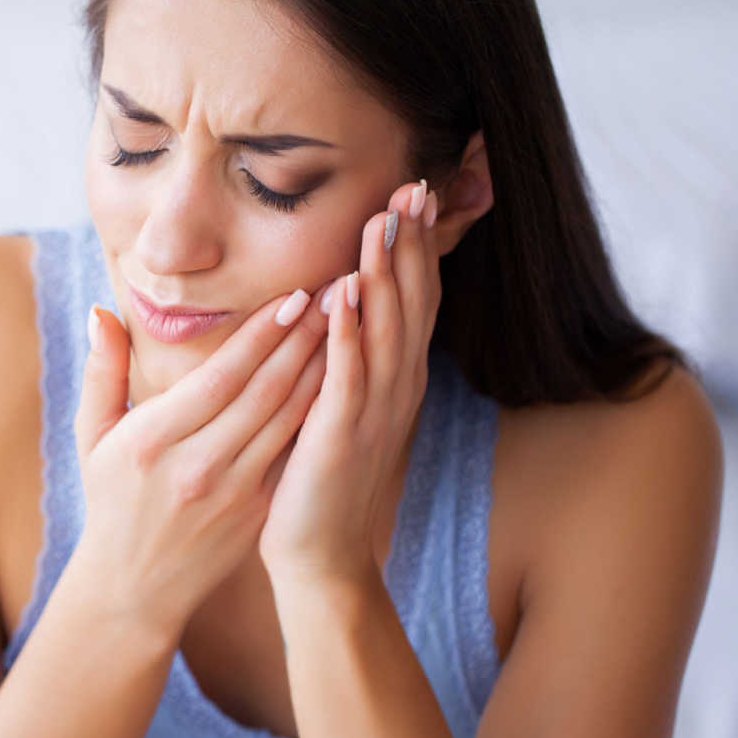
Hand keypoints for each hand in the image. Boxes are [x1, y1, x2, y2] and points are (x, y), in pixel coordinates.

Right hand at [69, 284, 330, 645]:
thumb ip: (101, 373)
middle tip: (337, 291)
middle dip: (304, 338)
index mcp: (152, 442)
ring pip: (287, 420)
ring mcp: (231, 492)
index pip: (218, 378)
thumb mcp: (91, 438)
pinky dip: (319, 412)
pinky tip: (340, 378)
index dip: (261, 336)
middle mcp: (195, 466)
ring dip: (323, 368)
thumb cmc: (111, 500)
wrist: (135, 587)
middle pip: (262, 392)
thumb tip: (100, 313)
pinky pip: (294, 450)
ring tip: (348, 324)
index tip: (293, 295)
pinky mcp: (257, 510)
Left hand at [257, 179, 442, 593]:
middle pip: (410, 302)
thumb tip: (342, 297)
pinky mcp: (341, 437)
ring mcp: (373, 413)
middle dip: (411, 243)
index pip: (412, 298)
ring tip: (382, 220)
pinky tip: (342, 292)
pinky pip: (347, 377)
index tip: (413, 190)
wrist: (321, 553)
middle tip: (413, 184)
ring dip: (384, 273)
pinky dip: (348, 333)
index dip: (416, 245)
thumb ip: (350, 355)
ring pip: (385, 330)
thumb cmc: (323, 477)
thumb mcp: (343, 405)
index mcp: (395, 378)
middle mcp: (395, 388)